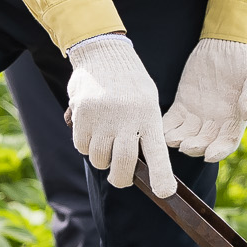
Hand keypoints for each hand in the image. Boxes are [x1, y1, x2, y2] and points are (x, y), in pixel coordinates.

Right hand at [66, 33, 175, 196]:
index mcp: (149, 115)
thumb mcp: (148, 102)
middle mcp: (127, 117)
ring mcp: (103, 116)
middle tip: (120, 178)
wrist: (104, 52)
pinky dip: (85, 145)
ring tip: (106, 141)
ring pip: (99, 159)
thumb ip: (144, 131)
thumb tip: (141, 167)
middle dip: (120, 178)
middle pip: (122, 165)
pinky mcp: (82, 114)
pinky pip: (81, 146)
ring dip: (101, 158)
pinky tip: (91, 131)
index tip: (164, 193)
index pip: (157, 152)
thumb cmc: (130, 84)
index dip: (160, 176)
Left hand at [162, 38, 246, 161]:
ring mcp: (198, 114)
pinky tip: (162, 130)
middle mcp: (216, 122)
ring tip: (171, 140)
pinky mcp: (183, 103)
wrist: (227, 43)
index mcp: (235, 120)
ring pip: (187, 135)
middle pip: (204, 142)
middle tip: (186, 146)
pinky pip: (173, 121)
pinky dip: (167, 128)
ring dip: (179, 141)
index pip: (226, 142)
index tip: (209, 155)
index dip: (218, 151)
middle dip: (195, 147)